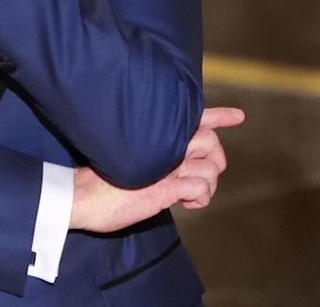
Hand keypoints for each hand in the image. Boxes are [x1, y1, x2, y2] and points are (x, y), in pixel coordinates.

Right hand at [69, 107, 245, 232]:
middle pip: (210, 141)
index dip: (219, 116)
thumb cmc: (101, 180)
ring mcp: (166, 166)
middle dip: (217, 158)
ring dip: (208, 183)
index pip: (192, 118)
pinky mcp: (164, 189)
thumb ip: (152, 152)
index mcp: (154, 135)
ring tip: (192, 194)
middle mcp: (162, 145)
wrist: (81, 196)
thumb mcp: (129, 157)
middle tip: (209, 171)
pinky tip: (188, 203)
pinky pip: (200, 187)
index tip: (239, 116)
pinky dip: (201, 197)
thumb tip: (171, 160)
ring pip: (210, 166)